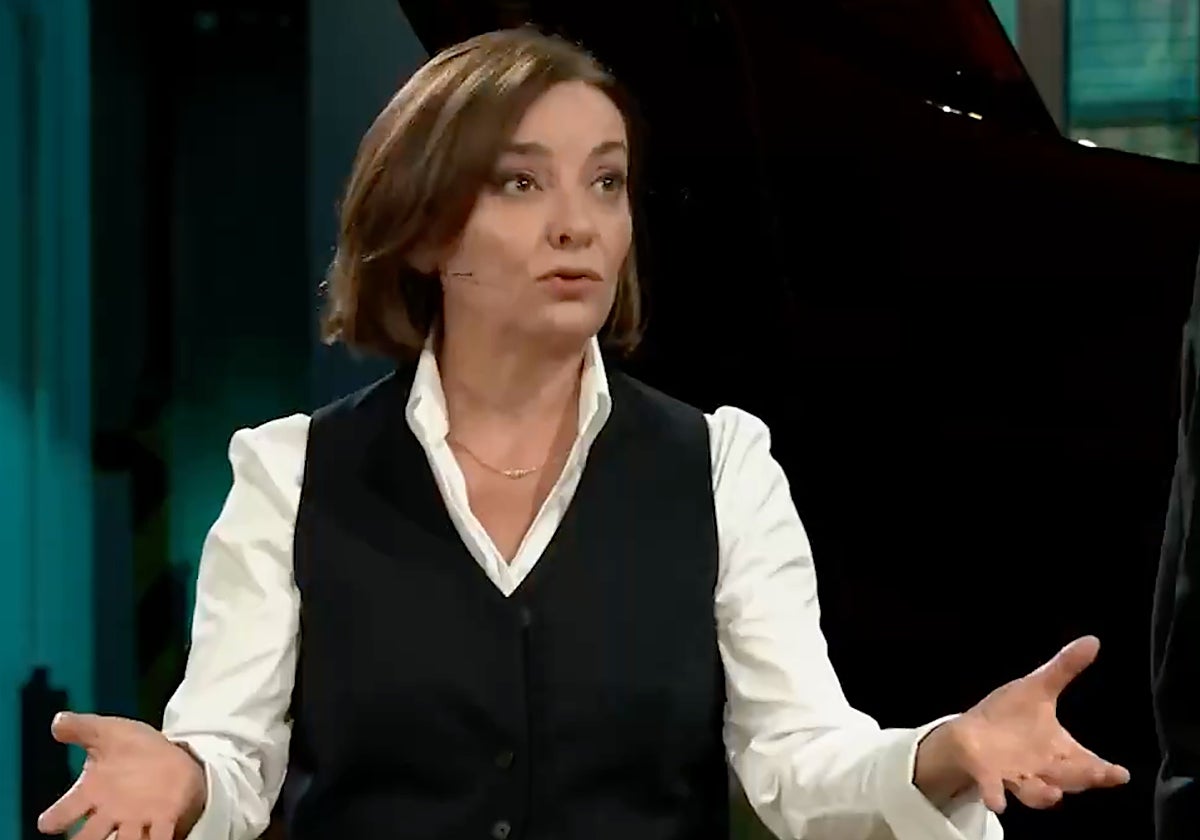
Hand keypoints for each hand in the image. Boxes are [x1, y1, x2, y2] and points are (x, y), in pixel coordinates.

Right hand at [37, 712, 206, 839]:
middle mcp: (110, 813)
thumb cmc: (134, 749)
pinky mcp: (165, 820)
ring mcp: (137, 820)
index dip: (55, 818)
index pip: (65, 811)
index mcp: (92, 793)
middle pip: (89, 838)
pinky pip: (160, 838)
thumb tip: (57, 720)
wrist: (174, 756)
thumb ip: (81, 727)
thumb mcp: (108, 732)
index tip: (47, 823)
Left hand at [915, 635, 1129, 812]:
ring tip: (1052, 794)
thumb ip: (1064, 669)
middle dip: (1080, 780)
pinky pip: (994, 789)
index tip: (1121, 774)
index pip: (1089, 763)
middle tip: (1095, 776)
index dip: (1105, 771)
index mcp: (1059, 751)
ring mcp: (1016, 776)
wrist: (971, 733)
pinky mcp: (989, 777)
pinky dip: (997, 795)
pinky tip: (999, 802)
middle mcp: (1043, 770)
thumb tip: (1093, 639)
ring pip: (1035, 792)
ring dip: (1042, 794)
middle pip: (1068, 780)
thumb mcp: (1038, 688)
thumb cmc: (1011, 714)